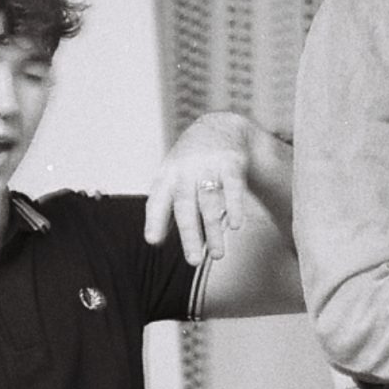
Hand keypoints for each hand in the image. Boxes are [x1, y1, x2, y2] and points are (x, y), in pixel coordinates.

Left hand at [144, 113, 257, 264]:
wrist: (219, 127)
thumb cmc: (190, 164)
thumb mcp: (172, 178)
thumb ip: (164, 206)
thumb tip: (154, 240)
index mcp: (167, 177)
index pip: (157, 200)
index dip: (155, 220)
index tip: (153, 240)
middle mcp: (185, 171)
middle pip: (186, 206)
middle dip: (190, 235)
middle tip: (194, 261)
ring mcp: (208, 166)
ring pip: (210, 202)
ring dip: (214, 230)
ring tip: (217, 255)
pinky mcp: (231, 163)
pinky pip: (233, 186)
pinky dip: (234, 206)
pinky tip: (235, 226)